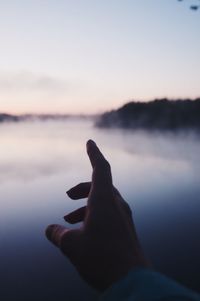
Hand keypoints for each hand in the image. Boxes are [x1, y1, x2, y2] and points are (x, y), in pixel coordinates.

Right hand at [45, 140, 148, 290]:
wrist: (132, 280)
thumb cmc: (101, 259)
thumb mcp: (71, 245)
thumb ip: (58, 234)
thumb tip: (50, 229)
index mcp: (104, 201)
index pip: (100, 169)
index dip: (94, 154)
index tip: (90, 142)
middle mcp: (116, 205)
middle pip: (99, 186)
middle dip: (81, 189)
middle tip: (67, 195)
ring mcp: (123, 217)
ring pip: (103, 201)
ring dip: (85, 207)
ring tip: (68, 221)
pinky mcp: (125, 229)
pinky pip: (108, 215)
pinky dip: (93, 217)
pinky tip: (83, 233)